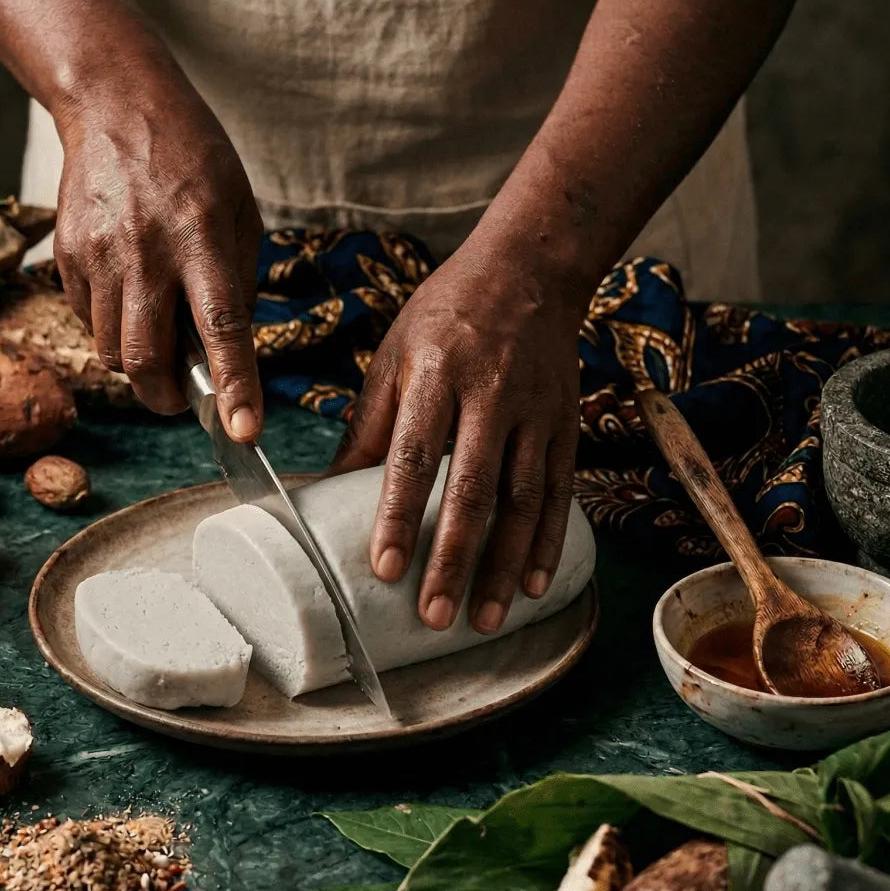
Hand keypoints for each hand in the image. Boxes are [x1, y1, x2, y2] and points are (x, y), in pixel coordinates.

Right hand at [52, 62, 263, 439]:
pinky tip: (129, 297)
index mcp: (201, 237)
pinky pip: (89, 322)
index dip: (234, 386)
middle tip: (183, 399)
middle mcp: (144, 250)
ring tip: (158, 334)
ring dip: (138, 366)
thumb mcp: (239, 210)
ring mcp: (98, 255)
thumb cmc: (192, 158)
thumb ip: (237, 281)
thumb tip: (230, 349)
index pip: (220, 327)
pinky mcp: (66, 256)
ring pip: (112, 352)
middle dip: (165, 397)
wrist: (115, 103)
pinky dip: (112, 330)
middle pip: (145, 359)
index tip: (243, 431)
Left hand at [331, 245, 583, 633]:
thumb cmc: (445, 315)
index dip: (400, 514)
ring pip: (521, 500)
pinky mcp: (565, 424)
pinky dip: (546, 542)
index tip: (384, 568)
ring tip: (482, 619)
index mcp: (435, 375)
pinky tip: (532, 585)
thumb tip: (324, 490)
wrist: (529, 271)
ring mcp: (534, 412)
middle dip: (454, 558)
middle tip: (435, 616)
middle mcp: (490, 395)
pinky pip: (558, 492)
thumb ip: (367, 425)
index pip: (415, 455)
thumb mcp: (394, 356)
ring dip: (502, 565)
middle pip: (472, 489)